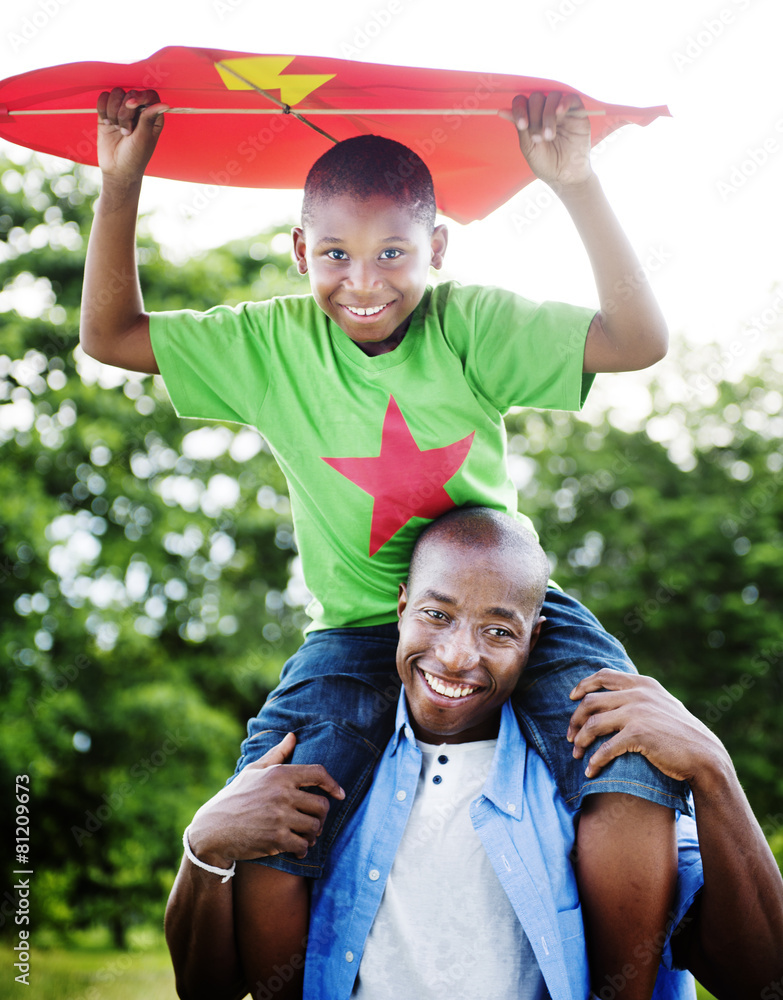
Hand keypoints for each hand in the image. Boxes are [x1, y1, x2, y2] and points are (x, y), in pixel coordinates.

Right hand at [96, 87, 168, 180]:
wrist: (117, 169)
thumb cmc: (135, 156)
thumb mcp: (144, 138)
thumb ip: (149, 118)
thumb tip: (165, 103)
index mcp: (152, 116)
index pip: (149, 95)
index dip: (140, 96)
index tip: (131, 104)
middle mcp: (138, 111)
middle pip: (130, 93)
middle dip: (125, 111)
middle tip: (126, 131)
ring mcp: (122, 110)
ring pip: (115, 94)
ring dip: (114, 112)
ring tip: (118, 129)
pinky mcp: (107, 113)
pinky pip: (103, 98)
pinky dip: (103, 109)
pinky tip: (108, 123)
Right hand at [188, 733, 344, 865]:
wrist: (213, 829)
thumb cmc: (235, 797)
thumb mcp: (253, 770)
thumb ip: (277, 754)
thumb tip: (293, 736)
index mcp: (279, 774)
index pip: (318, 774)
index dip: (333, 784)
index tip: (340, 794)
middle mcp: (282, 793)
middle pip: (322, 805)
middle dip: (320, 815)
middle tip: (313, 821)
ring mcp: (280, 816)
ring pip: (315, 826)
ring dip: (313, 834)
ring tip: (306, 835)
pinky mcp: (276, 839)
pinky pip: (303, 845)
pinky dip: (303, 849)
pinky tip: (298, 849)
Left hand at [501, 91, 592, 188]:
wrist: (565, 176)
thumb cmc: (545, 163)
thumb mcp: (529, 147)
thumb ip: (519, 127)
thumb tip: (501, 110)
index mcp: (531, 117)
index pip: (522, 102)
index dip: (519, 109)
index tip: (522, 125)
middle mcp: (545, 110)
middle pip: (536, 98)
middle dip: (535, 117)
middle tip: (538, 138)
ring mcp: (562, 110)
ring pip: (552, 97)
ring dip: (548, 115)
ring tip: (549, 136)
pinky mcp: (577, 112)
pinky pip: (570, 98)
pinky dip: (564, 102)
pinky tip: (560, 112)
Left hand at [567, 669, 728, 783]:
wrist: (704, 755)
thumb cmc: (681, 733)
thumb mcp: (662, 704)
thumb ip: (641, 696)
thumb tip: (614, 696)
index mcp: (643, 684)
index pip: (603, 675)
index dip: (583, 685)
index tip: (571, 697)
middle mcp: (638, 694)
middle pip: (590, 701)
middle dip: (575, 720)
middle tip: (570, 736)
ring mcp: (637, 712)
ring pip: (593, 724)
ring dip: (580, 741)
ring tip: (576, 754)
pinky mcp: (639, 734)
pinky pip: (605, 747)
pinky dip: (594, 760)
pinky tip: (590, 771)